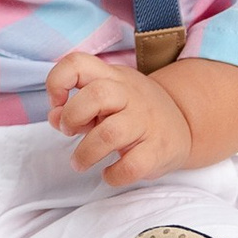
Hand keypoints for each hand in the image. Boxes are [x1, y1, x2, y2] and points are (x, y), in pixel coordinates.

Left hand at [47, 48, 189, 183]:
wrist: (184, 125)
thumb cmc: (132, 112)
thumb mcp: (106, 100)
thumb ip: (76, 106)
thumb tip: (54, 117)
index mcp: (112, 78)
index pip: (78, 63)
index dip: (58, 81)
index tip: (57, 103)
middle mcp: (130, 95)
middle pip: (96, 94)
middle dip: (72, 116)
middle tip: (68, 131)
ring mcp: (145, 122)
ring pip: (110, 133)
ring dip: (85, 153)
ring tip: (79, 163)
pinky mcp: (158, 150)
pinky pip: (131, 166)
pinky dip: (113, 175)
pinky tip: (109, 174)